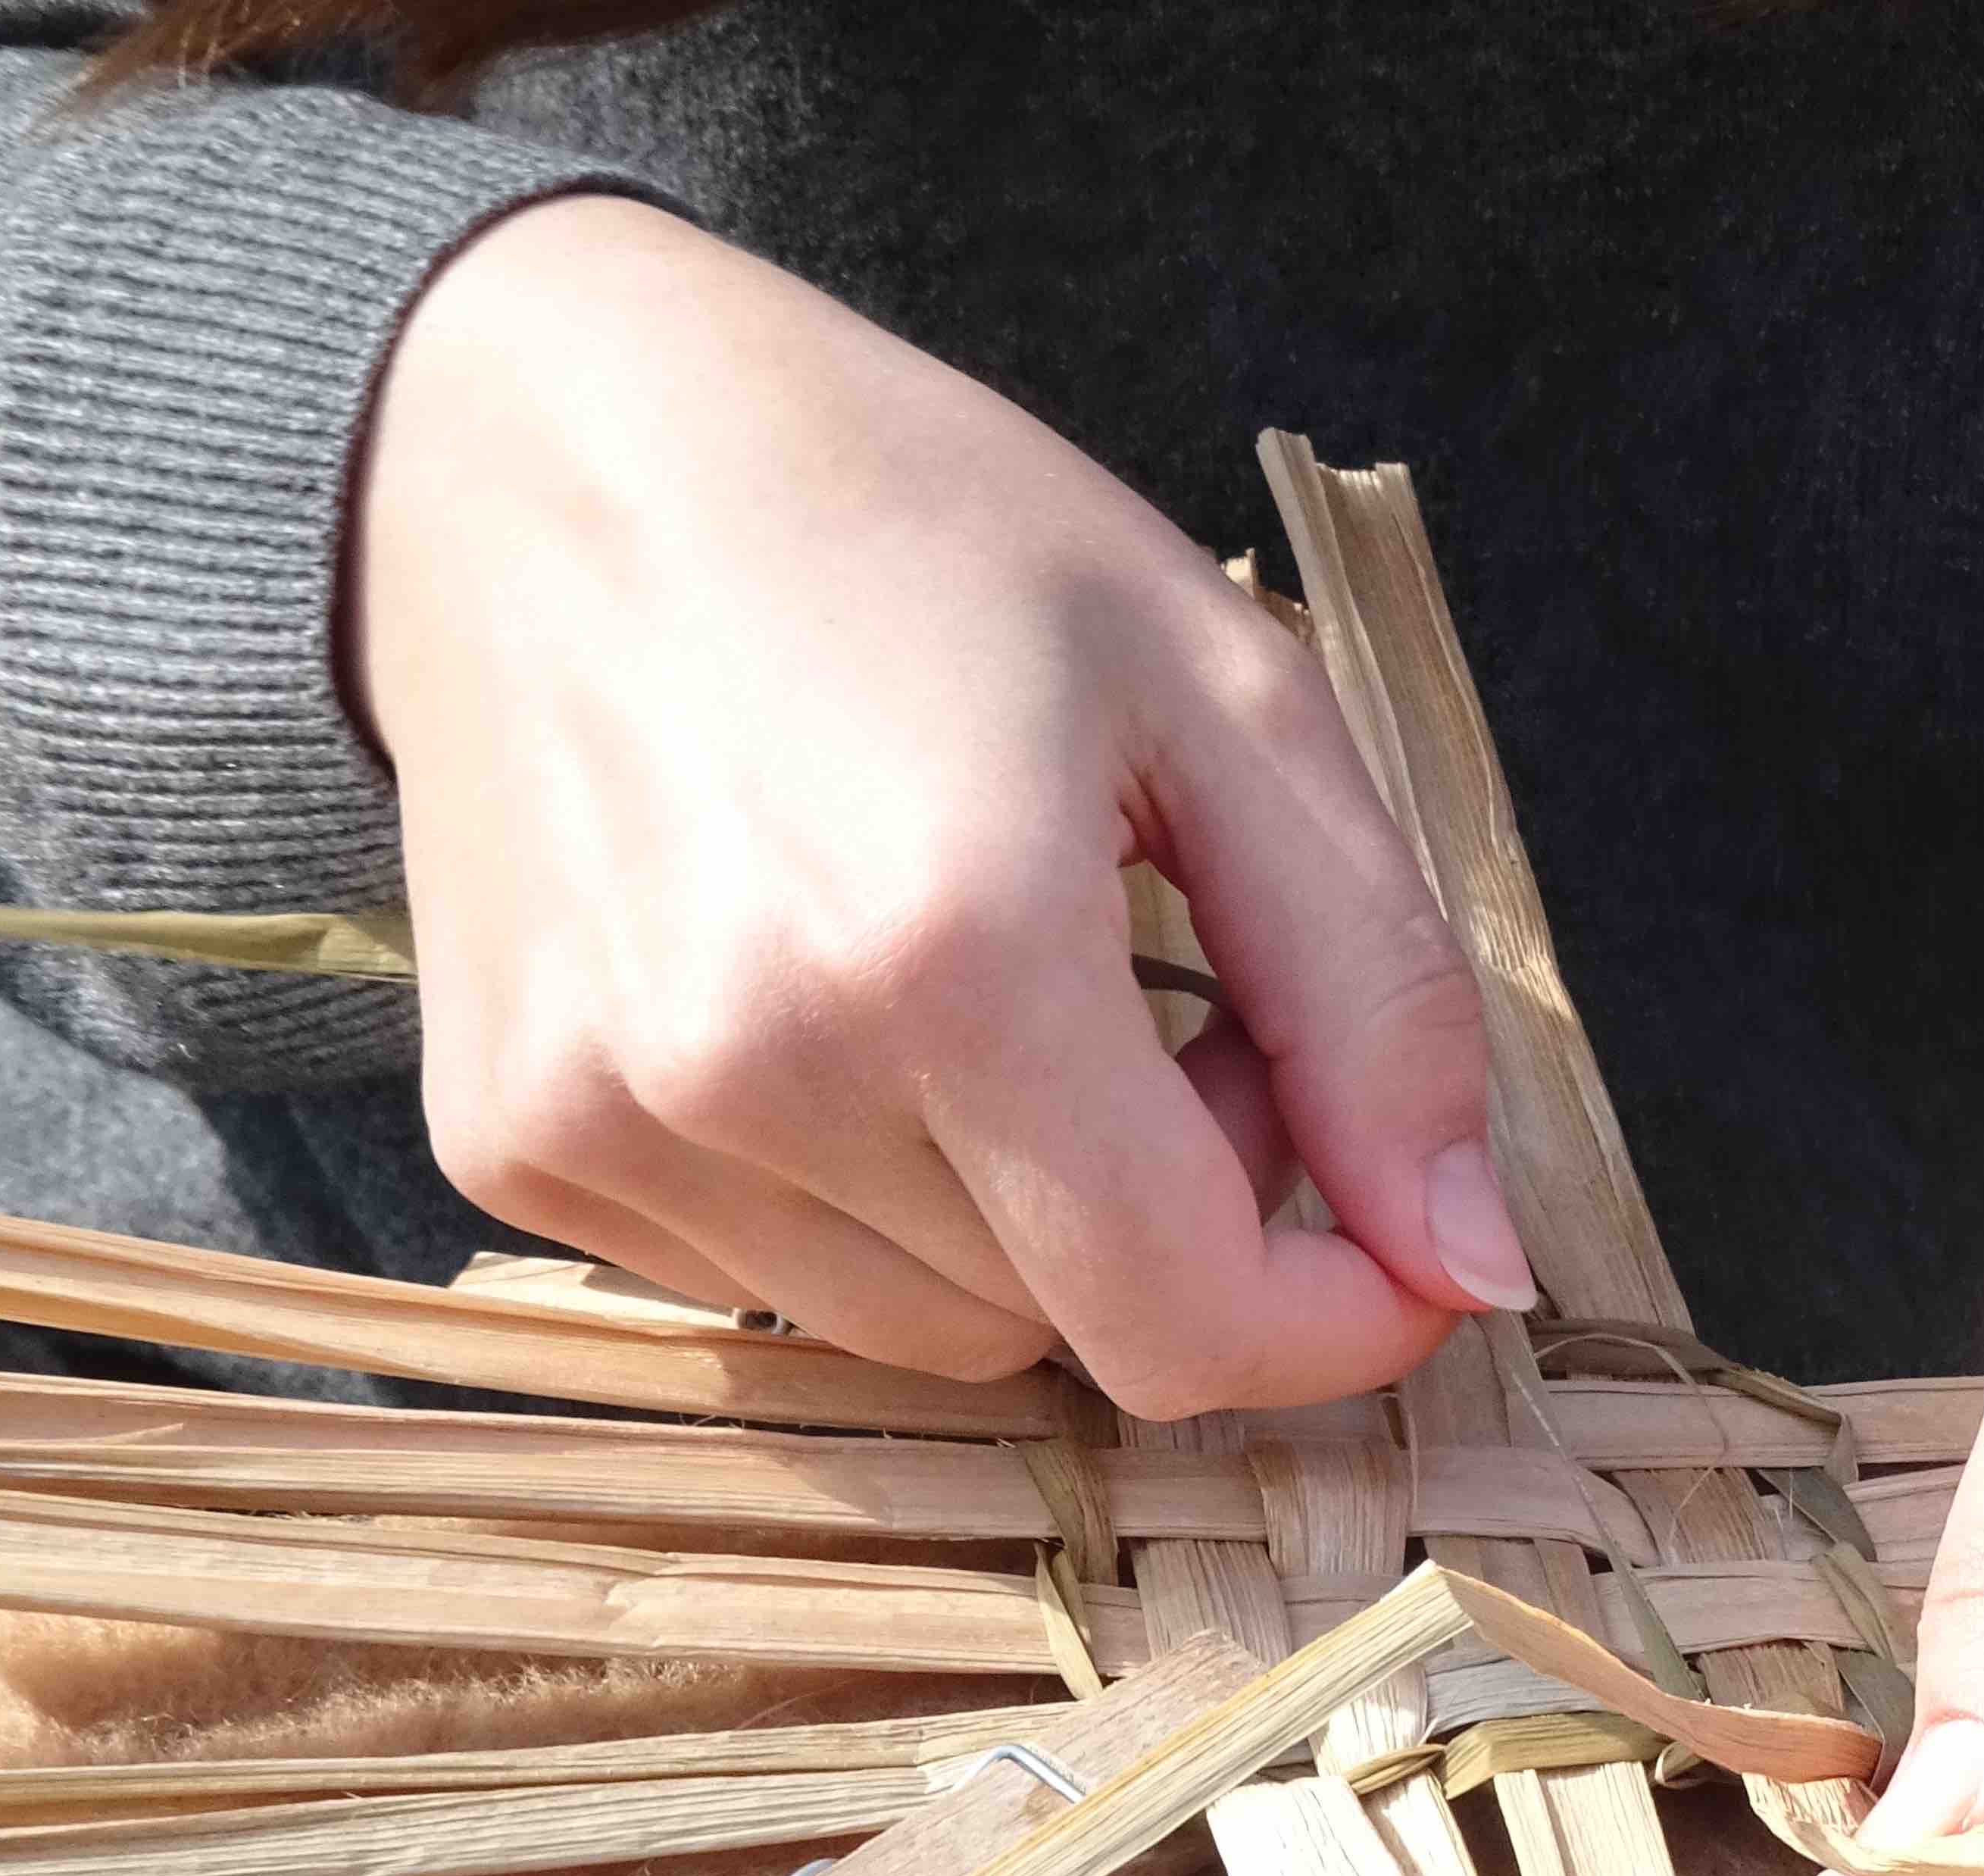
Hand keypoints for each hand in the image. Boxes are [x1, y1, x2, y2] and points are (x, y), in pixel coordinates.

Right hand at [351, 197, 1529, 1406]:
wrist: (532, 436)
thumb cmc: (915, 524)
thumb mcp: (1228, 697)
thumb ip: (1379, 1004)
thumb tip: (1473, 1268)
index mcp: (953, 953)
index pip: (1186, 1323)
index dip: (1331, 1320)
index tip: (1396, 1238)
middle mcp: (751, 1071)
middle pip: (1071, 1331)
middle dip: (1179, 1215)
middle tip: (1164, 995)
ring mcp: (605, 1126)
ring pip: (929, 1329)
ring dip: (1023, 1220)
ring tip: (1000, 990)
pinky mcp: (510, 1149)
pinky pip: (773, 1284)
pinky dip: (862, 1199)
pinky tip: (837, 1004)